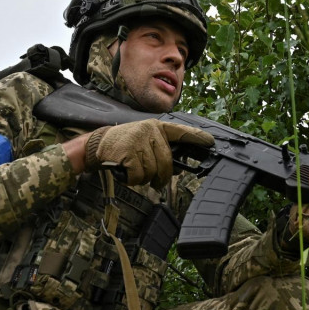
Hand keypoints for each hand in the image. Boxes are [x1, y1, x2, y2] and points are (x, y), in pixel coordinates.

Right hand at [83, 119, 213, 187]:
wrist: (98, 144)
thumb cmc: (125, 146)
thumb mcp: (145, 142)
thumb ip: (162, 152)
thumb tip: (179, 168)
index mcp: (156, 128)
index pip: (180, 132)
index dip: (196, 137)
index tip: (210, 142)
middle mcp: (149, 131)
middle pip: (166, 162)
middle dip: (161, 177)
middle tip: (155, 182)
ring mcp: (138, 140)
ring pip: (152, 171)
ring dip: (143, 178)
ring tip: (133, 169)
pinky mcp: (128, 151)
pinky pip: (139, 175)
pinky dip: (132, 179)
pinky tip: (125, 170)